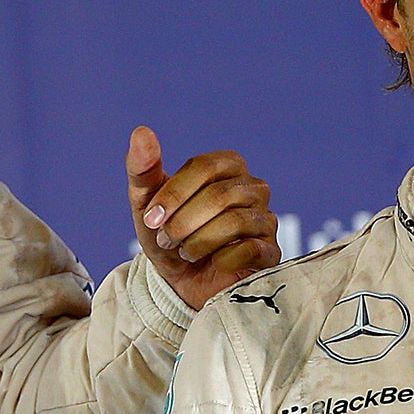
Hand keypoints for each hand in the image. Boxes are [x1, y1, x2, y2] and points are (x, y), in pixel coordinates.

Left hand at [127, 127, 280, 309]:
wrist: (179, 283)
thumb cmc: (166, 235)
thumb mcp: (146, 204)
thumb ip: (142, 168)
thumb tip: (141, 131)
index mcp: (227, 166)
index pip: (205, 167)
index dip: (174, 193)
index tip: (151, 218)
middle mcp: (253, 187)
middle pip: (220, 195)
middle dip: (183, 221)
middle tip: (166, 239)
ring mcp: (265, 219)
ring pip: (235, 221)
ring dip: (198, 241)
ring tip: (184, 252)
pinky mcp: (271, 252)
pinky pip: (251, 249)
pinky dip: (221, 258)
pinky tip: (212, 263)